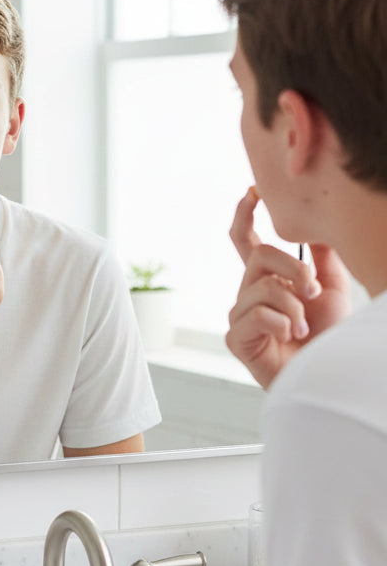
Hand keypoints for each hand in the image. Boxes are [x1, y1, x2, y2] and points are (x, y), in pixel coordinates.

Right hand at [227, 187, 349, 387]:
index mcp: (267, 280)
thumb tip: (313, 225)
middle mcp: (248, 294)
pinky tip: (291, 339)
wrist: (325, 374)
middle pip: (258, 257)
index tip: (251, 191)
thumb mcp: (329, 288)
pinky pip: (256, 316)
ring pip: (262, 289)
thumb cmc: (326, 337)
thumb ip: (319, 257)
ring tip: (304, 328)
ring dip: (294, 308)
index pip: (245, 241)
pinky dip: (282, 325)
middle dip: (293, 269)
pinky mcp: (236, 338)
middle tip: (313, 289)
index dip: (244, 215)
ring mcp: (238, 316)